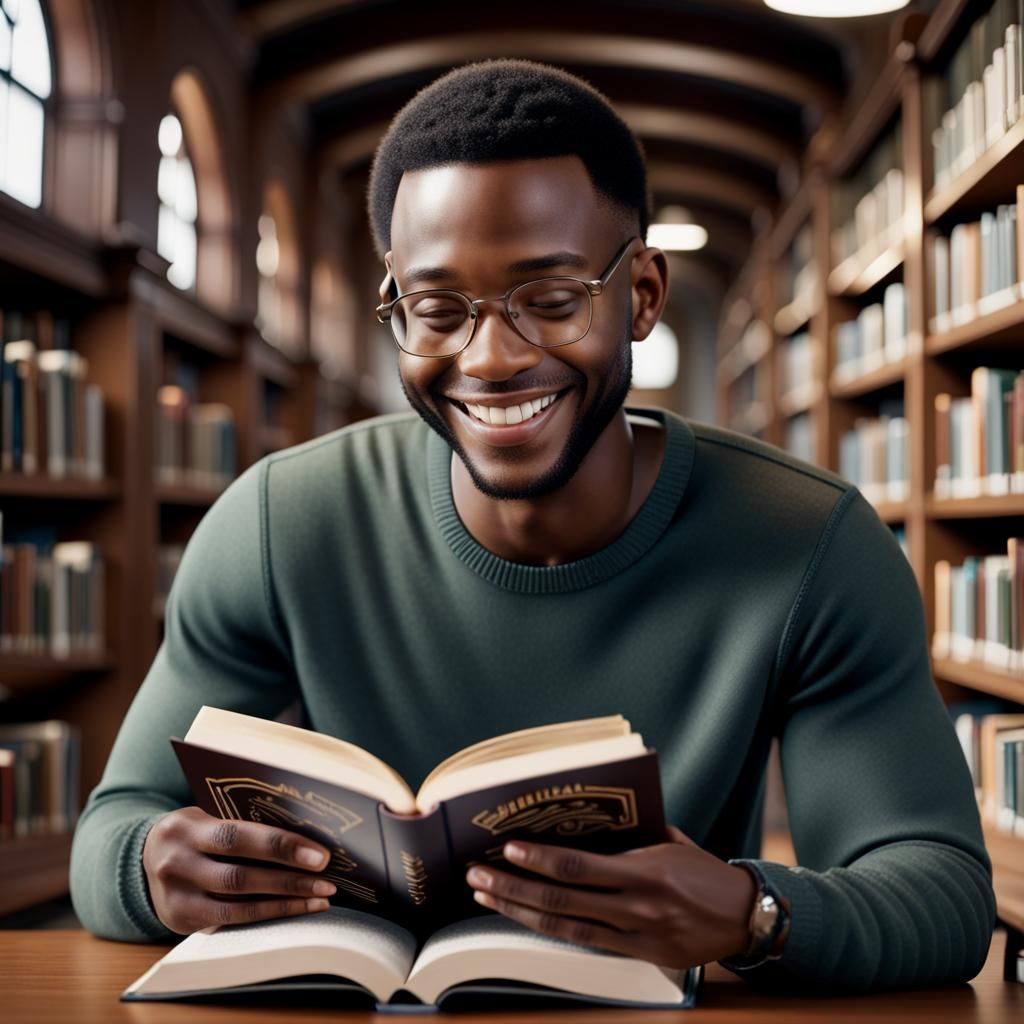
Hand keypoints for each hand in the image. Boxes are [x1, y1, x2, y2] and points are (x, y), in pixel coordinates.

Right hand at [142, 806, 336, 933]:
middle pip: (239, 876)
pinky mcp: (181, 921)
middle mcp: (176, 864)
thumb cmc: (194, 832)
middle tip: (327, 879)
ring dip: (285, 903)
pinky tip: (295, 910)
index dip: (281, 846)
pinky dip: (268, 915)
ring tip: (320, 897)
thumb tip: (303, 836)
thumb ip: (243, 824)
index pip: (237, 837)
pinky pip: (231, 920)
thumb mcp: (206, 817)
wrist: (143, 860)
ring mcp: (176, 897)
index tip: (320, 854)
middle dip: (289, 880)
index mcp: (185, 828)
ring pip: (237, 905)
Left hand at [464, 825, 756, 967]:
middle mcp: (636, 906)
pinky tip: (526, 919)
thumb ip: (631, 835)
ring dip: (520, 913)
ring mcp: (636, 935)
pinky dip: (551, 931)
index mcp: (644, 871)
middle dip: (513, 889)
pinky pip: (587, 943)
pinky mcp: (641, 956)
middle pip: (560, 901)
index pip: (578, 867)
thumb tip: (585, 822)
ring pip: (565, 927)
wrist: (746, 916)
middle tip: (477, 876)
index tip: (508, 850)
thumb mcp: (670, 841)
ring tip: (487, 898)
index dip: (538, 862)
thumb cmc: (705, 871)